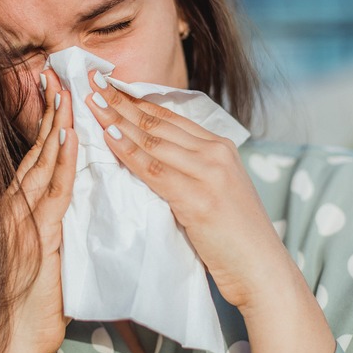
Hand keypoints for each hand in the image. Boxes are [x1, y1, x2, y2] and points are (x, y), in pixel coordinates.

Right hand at [0, 69, 75, 352]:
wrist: (21, 332)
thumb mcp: (45, 243)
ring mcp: (19, 217)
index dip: (46, 122)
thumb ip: (52, 213)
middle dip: (49, 112)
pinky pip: (52, 191)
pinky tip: (70, 137)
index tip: (56, 91)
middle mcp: (11, 205)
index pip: (33, 155)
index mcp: (14, 205)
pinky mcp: (34, 233)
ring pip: (42, 163)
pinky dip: (61, 162)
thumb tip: (73, 186)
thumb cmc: (36, 292)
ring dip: (56, 126)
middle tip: (59, 76)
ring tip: (68, 94)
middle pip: (35, 150)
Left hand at [83, 70, 285, 309]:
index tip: (108, 84)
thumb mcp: (214, 189)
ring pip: (153, 140)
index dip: (135, 99)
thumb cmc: (234, 235)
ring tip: (91, 103)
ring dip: (117, 120)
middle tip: (91, 83)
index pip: (169, 115)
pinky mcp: (199, 198)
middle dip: (120, 101)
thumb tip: (150, 155)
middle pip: (157, 121)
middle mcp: (216, 152)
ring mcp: (209, 173)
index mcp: (220, 146)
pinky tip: (109, 137)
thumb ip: (189, 168)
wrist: (261, 269)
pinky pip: (154, 169)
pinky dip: (128, 152)